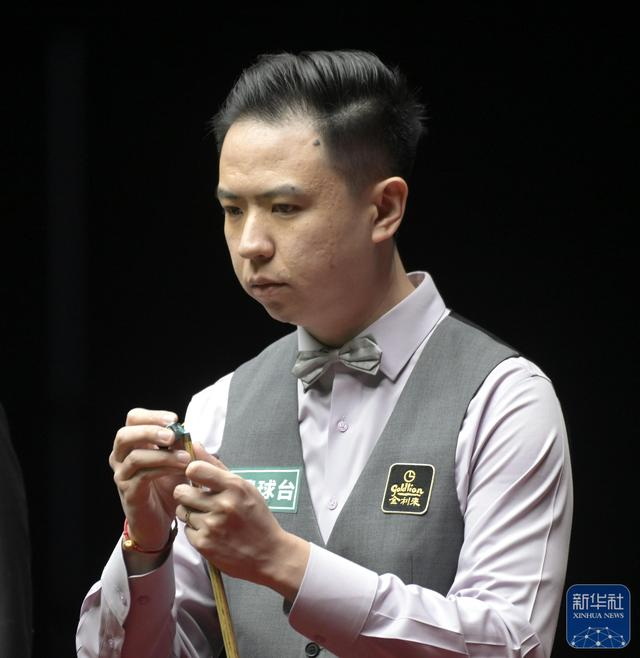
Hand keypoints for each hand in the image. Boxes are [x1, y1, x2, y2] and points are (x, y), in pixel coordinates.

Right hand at [110, 408, 190, 557]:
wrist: (159, 520)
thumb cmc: (166, 487)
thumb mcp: (176, 461)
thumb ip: (179, 445)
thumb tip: (186, 431)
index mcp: (132, 444)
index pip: (133, 419)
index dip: (152, 416)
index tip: (174, 419)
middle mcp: (121, 457)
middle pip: (124, 435)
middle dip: (150, 431)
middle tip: (172, 436)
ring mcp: (122, 475)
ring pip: (134, 456)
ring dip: (163, 455)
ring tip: (186, 458)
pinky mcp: (129, 492)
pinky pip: (143, 476)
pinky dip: (164, 469)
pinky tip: (181, 470)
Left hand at [174, 444, 309, 600]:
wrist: (269, 553)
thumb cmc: (256, 517)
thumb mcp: (243, 487)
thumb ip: (215, 466)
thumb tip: (194, 444)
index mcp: (234, 486)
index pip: (195, 469)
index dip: (191, 472)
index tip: (196, 476)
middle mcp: (222, 505)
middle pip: (181, 491)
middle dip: (187, 494)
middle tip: (199, 499)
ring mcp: (212, 526)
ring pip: (182, 511)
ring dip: (190, 512)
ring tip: (208, 516)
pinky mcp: (204, 544)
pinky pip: (187, 529)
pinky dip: (196, 530)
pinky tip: (211, 531)